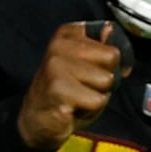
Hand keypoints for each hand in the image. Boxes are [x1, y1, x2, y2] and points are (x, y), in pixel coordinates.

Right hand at [17, 22, 126, 151]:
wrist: (37, 121)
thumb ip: (102, 47)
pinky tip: (72, 107)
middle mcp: (58, 45)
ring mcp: (55, 66)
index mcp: (66, 34)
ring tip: (78, 97)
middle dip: (105, 78)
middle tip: (84, 87)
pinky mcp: (57, 88)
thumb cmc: (68, 93)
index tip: (93, 72)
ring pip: (106, 79)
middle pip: (112, 57)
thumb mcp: (89, 65)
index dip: (110, 63)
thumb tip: (110, 30)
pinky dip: (91, 109)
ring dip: (98, 94)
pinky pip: (97, 100)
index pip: (113, 44)